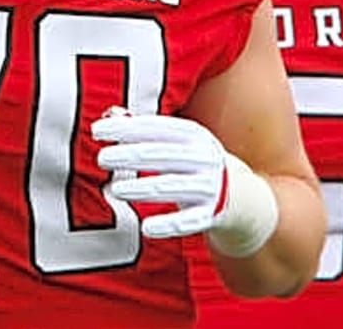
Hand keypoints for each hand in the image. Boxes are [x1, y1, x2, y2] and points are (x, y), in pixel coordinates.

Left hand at [92, 107, 278, 254]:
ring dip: (142, 188)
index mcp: (194, 135)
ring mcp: (210, 186)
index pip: (156, 128)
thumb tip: (110, 113)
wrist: (245, 198)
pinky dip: (168, 224)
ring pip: (171, 186)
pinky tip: (146, 228)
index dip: (126, 128)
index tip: (97, 130)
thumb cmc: (197, 164)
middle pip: (161, 155)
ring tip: (114, 190)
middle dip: (130, 155)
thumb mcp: (180, 142)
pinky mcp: (212, 215)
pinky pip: (188, 222)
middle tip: (102, 158)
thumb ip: (146, 129)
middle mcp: (204, 158)